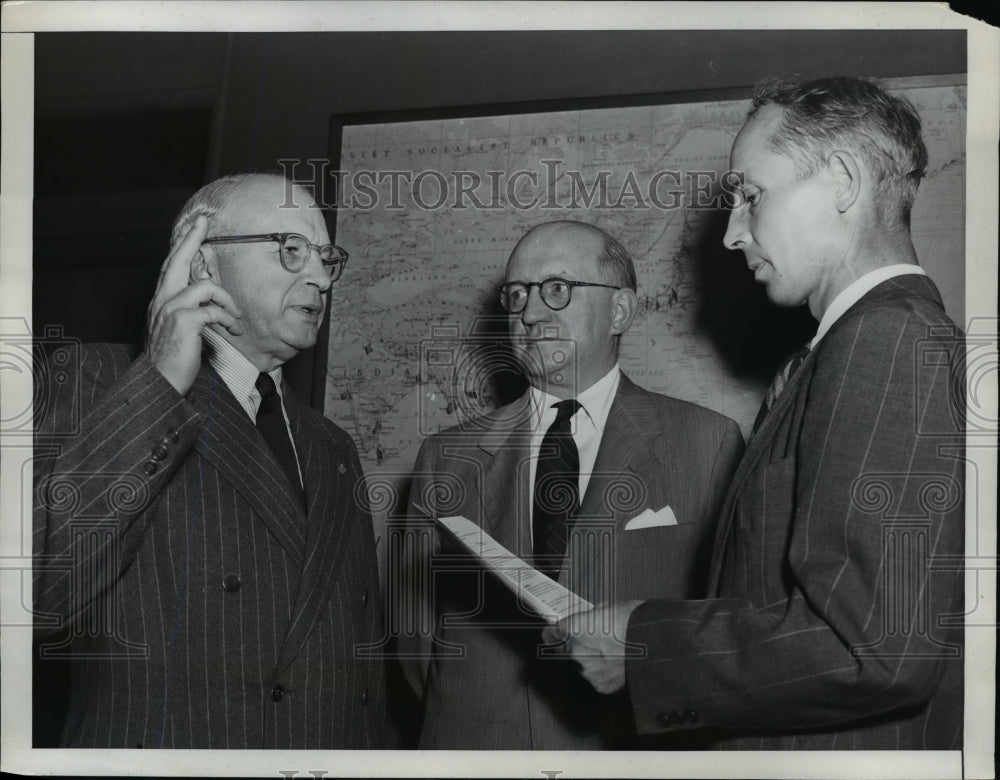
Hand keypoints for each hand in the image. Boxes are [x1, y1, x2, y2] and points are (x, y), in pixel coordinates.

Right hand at [145, 215, 242, 394]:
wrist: (159, 382)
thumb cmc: (172, 360)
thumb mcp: (178, 330)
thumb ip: (190, 311)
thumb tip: (211, 303)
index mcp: (161, 301)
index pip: (171, 266)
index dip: (182, 244)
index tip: (194, 226)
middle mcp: (162, 300)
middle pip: (178, 260)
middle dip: (191, 238)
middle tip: (203, 222)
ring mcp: (170, 309)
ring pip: (205, 287)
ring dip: (227, 301)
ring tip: (236, 319)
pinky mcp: (183, 321)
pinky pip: (213, 311)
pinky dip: (226, 319)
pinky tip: (232, 330)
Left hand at [542, 599, 642, 693]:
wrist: (657, 645)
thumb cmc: (635, 621)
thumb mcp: (609, 608)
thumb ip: (592, 617)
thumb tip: (590, 619)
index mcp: (572, 629)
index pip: (549, 634)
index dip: (555, 633)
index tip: (559, 632)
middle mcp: (574, 652)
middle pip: (561, 652)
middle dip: (571, 647)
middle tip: (588, 642)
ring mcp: (587, 672)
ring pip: (579, 667)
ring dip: (588, 662)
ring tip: (608, 654)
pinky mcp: (601, 687)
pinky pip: (595, 679)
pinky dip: (602, 674)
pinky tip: (616, 665)